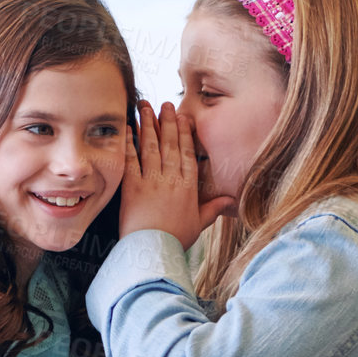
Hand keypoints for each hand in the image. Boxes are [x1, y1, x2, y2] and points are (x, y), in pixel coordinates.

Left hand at [119, 101, 235, 249]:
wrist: (153, 252)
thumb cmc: (174, 241)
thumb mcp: (198, 225)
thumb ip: (212, 209)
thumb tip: (230, 201)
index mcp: (188, 187)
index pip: (188, 153)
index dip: (185, 133)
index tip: (183, 117)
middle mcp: (172, 180)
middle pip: (171, 144)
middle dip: (167, 121)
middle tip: (164, 104)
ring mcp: (152, 181)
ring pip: (151, 147)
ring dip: (148, 124)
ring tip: (145, 106)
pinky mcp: (133, 187)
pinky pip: (131, 160)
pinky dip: (129, 143)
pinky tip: (127, 128)